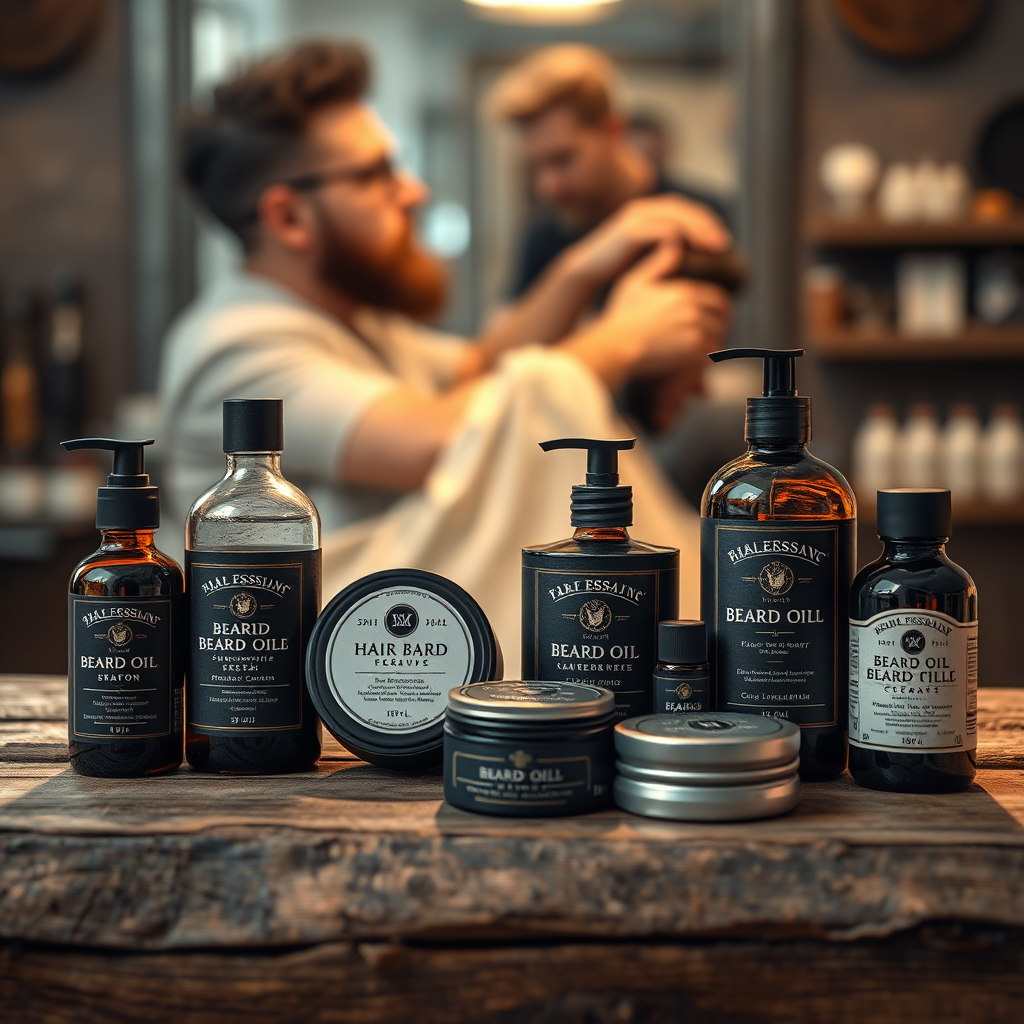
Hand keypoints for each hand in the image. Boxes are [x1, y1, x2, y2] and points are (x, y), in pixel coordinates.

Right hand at [562, 194, 731, 287]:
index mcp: (653, 213)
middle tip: (724, 245)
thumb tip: (698, 259)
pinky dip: (677, 238)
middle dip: (707, 226)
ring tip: (713, 248)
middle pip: (686, 210)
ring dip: (698, 231)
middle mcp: (646, 209)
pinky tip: (688, 252)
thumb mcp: (649, 254)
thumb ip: (670, 249)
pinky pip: (659, 229)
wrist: (588, 269)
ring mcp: (636, 217)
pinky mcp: (628, 230)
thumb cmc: (620, 265)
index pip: (689, 211)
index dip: (708, 224)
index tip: (724, 244)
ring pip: (676, 217)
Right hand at [563, 241, 730, 389]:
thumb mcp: (635, 283)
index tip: (715, 318)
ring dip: (713, 345)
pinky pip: (709, 356)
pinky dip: (706, 360)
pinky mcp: (692, 351)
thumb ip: (657, 264)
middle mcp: (693, 310)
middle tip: (715, 335)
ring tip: (704, 351)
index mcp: (685, 292)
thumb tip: (674, 244)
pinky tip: (695, 363)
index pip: (718, 299)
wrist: (617, 345)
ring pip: (717, 338)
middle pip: (723, 318)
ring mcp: (694, 330)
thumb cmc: (622, 317)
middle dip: (721, 327)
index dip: (720, 310)